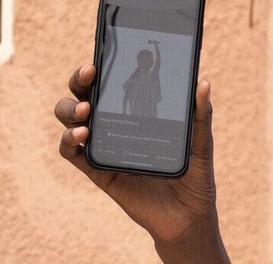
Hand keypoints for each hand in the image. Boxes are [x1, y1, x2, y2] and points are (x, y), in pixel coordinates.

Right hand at [55, 65, 228, 261]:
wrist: (188, 214)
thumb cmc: (194, 173)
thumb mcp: (201, 142)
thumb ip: (200, 114)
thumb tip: (202, 82)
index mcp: (139, 112)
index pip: (114, 84)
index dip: (102, 69)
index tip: (101, 58)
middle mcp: (117, 125)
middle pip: (85, 97)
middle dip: (79, 83)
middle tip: (89, 76)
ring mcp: (105, 147)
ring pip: (72, 122)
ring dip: (70, 111)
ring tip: (85, 112)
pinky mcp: (99, 171)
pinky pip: (73, 154)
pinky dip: (69, 142)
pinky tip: (81, 135)